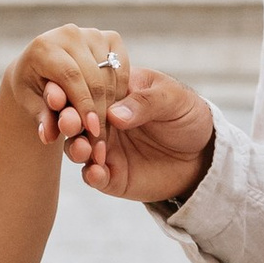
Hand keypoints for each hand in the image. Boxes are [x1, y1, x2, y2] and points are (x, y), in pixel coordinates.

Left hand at [11, 26, 130, 152]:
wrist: (41, 68)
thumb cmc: (33, 89)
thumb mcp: (31, 105)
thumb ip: (42, 118)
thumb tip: (47, 136)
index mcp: (44, 46)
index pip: (70, 76)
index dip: (84, 105)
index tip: (92, 131)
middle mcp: (69, 33)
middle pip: (94, 78)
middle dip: (100, 112)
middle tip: (101, 140)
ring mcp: (92, 33)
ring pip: (111, 77)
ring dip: (111, 107)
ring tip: (104, 130)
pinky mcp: (110, 38)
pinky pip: (122, 71)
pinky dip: (119, 93)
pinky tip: (110, 111)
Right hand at [49, 57, 218, 206]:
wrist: (202, 152)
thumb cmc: (186, 114)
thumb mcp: (172, 98)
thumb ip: (145, 102)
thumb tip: (114, 114)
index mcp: (112, 91)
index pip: (85, 86)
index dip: (69, 89)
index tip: (61, 95)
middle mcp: (100, 118)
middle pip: (73, 117)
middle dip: (66, 119)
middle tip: (69, 123)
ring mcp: (104, 147)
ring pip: (76, 146)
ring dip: (75, 147)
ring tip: (83, 149)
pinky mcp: (110, 174)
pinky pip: (93, 175)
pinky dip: (92, 174)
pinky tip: (97, 172)